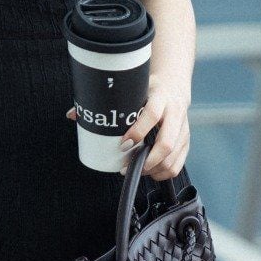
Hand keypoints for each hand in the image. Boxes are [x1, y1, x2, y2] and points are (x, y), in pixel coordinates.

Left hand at [66, 75, 190, 182]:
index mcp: (161, 97)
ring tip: (136, 171)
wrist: (174, 87)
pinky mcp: (186, 140)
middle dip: (147, 160)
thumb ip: (104, 102)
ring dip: (154, 170)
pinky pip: (178, 163)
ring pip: (173, 156)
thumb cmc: (148, 90)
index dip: (138, 132)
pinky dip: (164, 173)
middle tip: (126, 166)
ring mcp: (183, 128)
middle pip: (167, 142)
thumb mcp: (131, 90)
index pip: (152, 115)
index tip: (122, 144)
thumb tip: (73, 115)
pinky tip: (151, 173)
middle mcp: (175, 113)